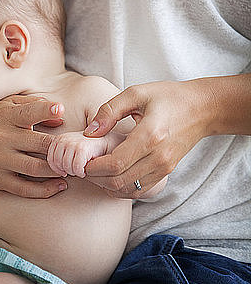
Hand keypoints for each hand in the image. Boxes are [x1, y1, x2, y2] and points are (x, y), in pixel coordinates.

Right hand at [0, 95, 67, 197]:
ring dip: (58, 171)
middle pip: (39, 144)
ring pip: (36, 168)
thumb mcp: (4, 107)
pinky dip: (45, 190)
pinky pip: (24, 188)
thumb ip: (32, 105)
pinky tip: (59, 186)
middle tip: (80, 154)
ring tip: (73, 170)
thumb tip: (60, 115)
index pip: (27, 112)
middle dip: (62, 150)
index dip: (45, 110)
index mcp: (6, 116)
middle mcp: (2, 137)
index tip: (61, 110)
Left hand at [47, 131, 109, 177]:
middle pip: (57, 163)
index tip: (64, 172)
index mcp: (60, 138)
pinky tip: (85, 171)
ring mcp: (73, 142)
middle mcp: (65, 138)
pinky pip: (75, 167)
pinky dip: (80, 172)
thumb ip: (61, 155)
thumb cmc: (90, 149)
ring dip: (74, 172)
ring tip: (81, 170)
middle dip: (66, 170)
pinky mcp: (82, 148)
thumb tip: (53, 169)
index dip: (56, 168)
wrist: (108, 143)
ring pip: (65, 166)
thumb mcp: (71, 150)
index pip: (50, 158)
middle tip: (75, 171)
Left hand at [84, 80, 211, 197]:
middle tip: (82, 167)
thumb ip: (110, 110)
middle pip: (119, 181)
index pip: (115, 163)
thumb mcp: (136, 93)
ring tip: (94, 172)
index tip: (80, 161)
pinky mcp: (166, 172)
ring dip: (106, 185)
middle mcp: (158, 156)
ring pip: (128, 190)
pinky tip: (110, 176)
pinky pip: (139, 190)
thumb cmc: (168, 97)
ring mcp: (164, 167)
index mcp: (150, 135)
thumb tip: (90, 132)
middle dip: (95, 178)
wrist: (203, 109)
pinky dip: (121, 188)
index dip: (93, 167)